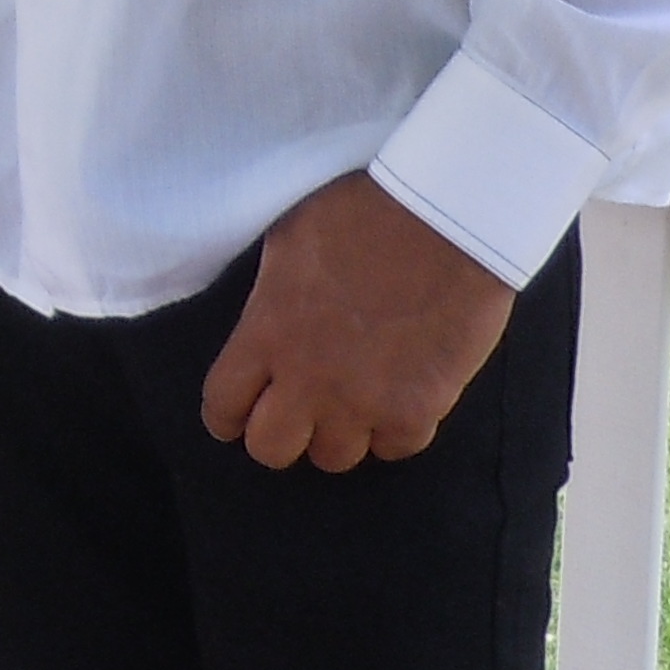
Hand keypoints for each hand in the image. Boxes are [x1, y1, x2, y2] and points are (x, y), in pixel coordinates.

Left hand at [198, 172, 514, 471]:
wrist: (446, 214)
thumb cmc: (363, 211)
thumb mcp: (289, 242)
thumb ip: (268, 299)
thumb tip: (263, 326)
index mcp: (266, 332)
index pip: (223, 405)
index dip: (228, 414)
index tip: (239, 412)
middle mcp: (307, 379)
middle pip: (271, 449)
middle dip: (279, 433)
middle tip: (298, 410)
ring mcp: (363, 402)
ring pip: (333, 458)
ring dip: (338, 432)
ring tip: (352, 401)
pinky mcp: (417, 410)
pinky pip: (393, 449)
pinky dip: (393, 431)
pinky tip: (398, 398)